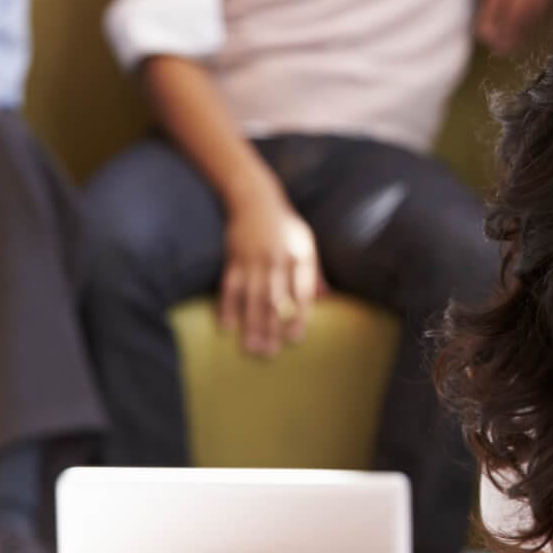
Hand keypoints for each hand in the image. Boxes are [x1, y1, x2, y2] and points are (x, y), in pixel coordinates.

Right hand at [219, 193, 320, 355]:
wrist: (255, 198)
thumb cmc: (284, 225)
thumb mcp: (306, 242)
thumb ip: (314, 271)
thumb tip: (326, 298)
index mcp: (299, 256)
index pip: (301, 293)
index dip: (298, 317)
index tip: (294, 339)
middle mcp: (277, 259)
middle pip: (276, 301)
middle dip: (272, 329)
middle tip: (269, 354)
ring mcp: (254, 259)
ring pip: (253, 298)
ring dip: (251, 325)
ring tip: (251, 347)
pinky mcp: (234, 257)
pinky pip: (230, 286)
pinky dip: (227, 306)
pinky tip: (226, 326)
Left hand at [475, 0, 552, 54]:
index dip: (488, 19)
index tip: (482, 36)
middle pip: (513, 8)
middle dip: (506, 31)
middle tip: (499, 50)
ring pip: (532, 8)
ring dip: (523, 29)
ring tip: (515, 45)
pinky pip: (549, 0)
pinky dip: (541, 17)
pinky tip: (535, 28)